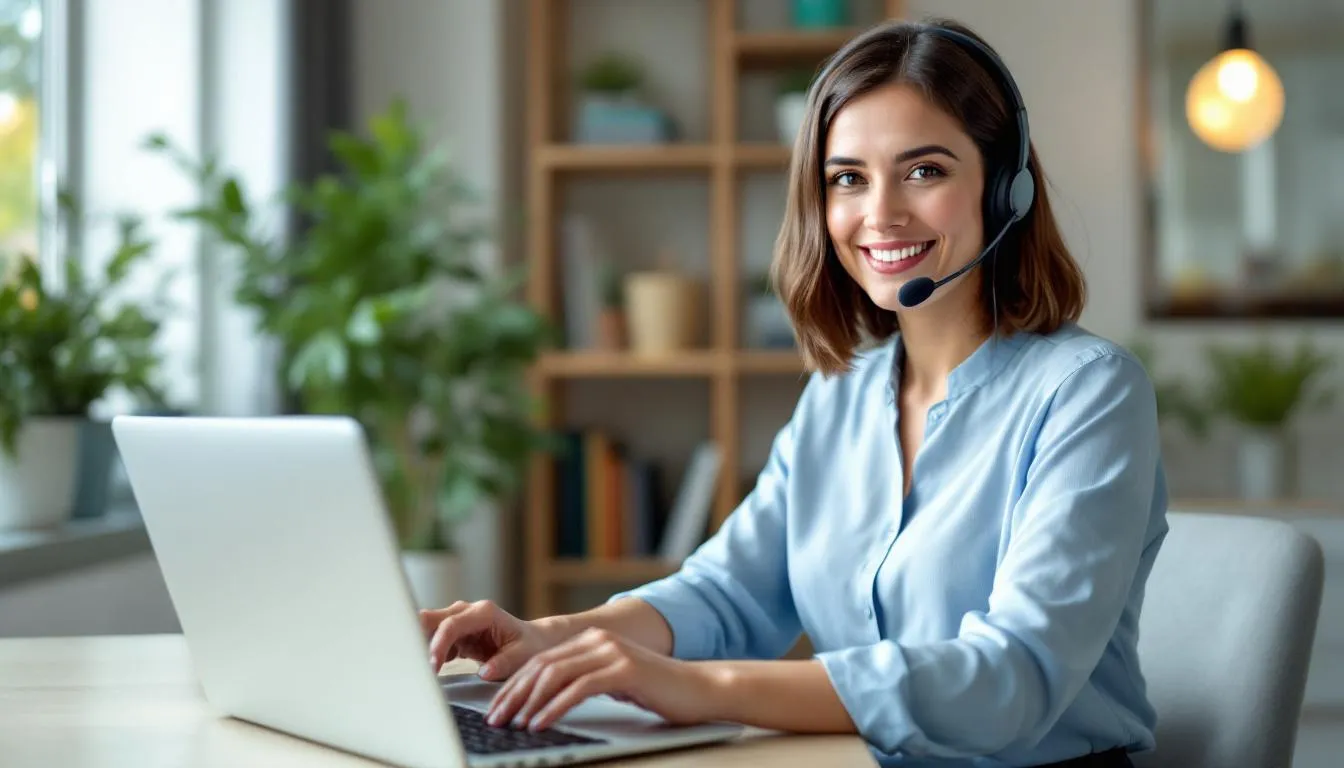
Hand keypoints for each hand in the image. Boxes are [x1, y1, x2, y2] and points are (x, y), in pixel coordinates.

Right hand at [421, 600, 564, 680]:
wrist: (534, 641)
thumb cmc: (530, 646)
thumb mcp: (524, 655)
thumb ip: (505, 662)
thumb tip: (485, 672)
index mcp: (484, 613)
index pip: (451, 625)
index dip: (438, 645)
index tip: (433, 667)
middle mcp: (468, 612)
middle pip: (430, 618)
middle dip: (418, 640)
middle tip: (416, 667)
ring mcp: (459, 621)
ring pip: (427, 628)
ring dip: (422, 648)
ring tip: (425, 672)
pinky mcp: (455, 634)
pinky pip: (433, 640)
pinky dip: (429, 654)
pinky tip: (438, 670)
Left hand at [485, 627, 723, 731]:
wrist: (700, 688)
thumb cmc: (658, 691)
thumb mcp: (613, 682)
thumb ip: (585, 682)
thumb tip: (546, 702)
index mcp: (592, 640)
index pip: (541, 661)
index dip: (514, 685)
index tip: (497, 708)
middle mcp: (598, 640)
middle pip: (541, 666)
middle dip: (513, 694)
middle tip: (495, 719)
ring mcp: (611, 652)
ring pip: (555, 675)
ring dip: (528, 702)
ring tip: (513, 724)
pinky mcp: (623, 669)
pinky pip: (578, 689)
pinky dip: (554, 707)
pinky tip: (540, 723)